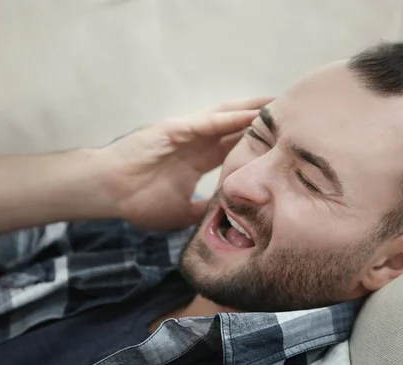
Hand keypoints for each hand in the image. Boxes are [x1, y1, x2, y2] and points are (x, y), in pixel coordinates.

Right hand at [97, 97, 272, 229]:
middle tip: (293, 117)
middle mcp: (196, 142)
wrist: (108, 192)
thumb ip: (202, 211)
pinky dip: (228, 119)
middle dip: (262, 123)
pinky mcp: (174, 129)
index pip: (235, 148)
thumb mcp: (181, 212)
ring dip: (252, 112)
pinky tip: (250, 116)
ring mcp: (187, 133)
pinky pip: (206, 122)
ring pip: (226, 117)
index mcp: (198, 160)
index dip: (259, 145)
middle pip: (237, 128)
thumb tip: (224, 221)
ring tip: (279, 105)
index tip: (285, 145)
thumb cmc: (138, 200)